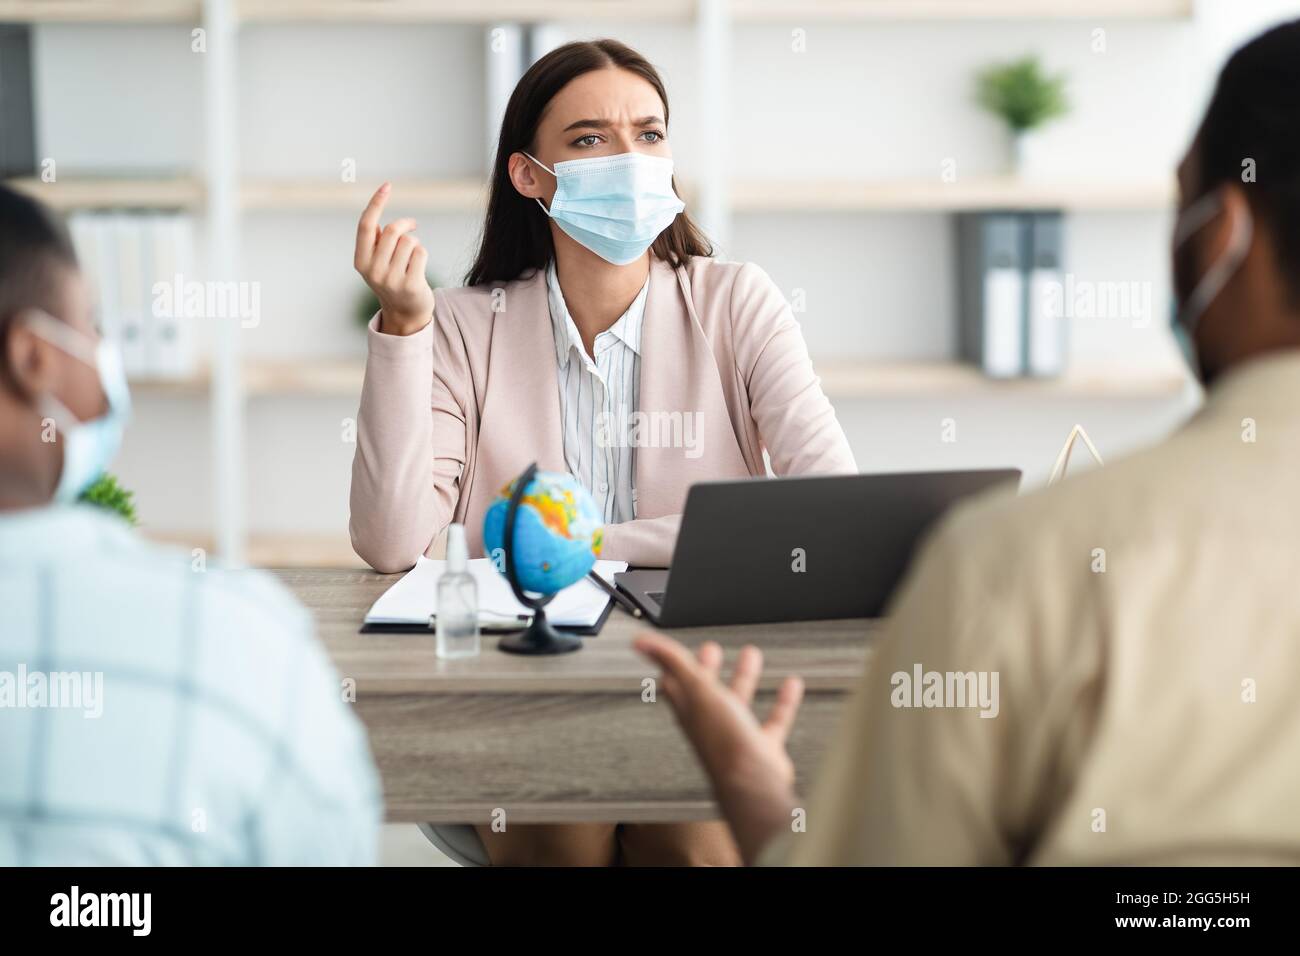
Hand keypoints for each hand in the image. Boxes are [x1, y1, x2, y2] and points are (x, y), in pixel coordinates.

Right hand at [354, 183, 434, 335]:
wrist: (404, 313)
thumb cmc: (391, 279)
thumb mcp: (375, 261)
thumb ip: (375, 241)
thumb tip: (378, 212)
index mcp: (360, 261)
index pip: (366, 226)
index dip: (376, 203)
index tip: (387, 186)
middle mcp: (372, 270)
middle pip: (392, 230)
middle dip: (405, 224)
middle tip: (412, 225)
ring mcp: (391, 279)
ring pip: (409, 241)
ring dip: (414, 244)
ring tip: (412, 257)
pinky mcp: (410, 285)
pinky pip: (421, 252)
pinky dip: (423, 254)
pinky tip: (418, 267)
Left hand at [634, 631, 804, 864]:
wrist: (753, 782)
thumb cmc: (723, 743)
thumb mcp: (696, 690)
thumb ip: (673, 662)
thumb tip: (641, 641)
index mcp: (689, 710)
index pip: (673, 684)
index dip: (671, 664)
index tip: (671, 650)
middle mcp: (710, 724)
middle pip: (704, 691)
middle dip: (706, 668)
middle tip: (710, 649)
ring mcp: (736, 736)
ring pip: (737, 702)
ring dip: (744, 677)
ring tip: (752, 655)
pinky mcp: (762, 747)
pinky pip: (773, 719)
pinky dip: (782, 701)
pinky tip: (790, 686)